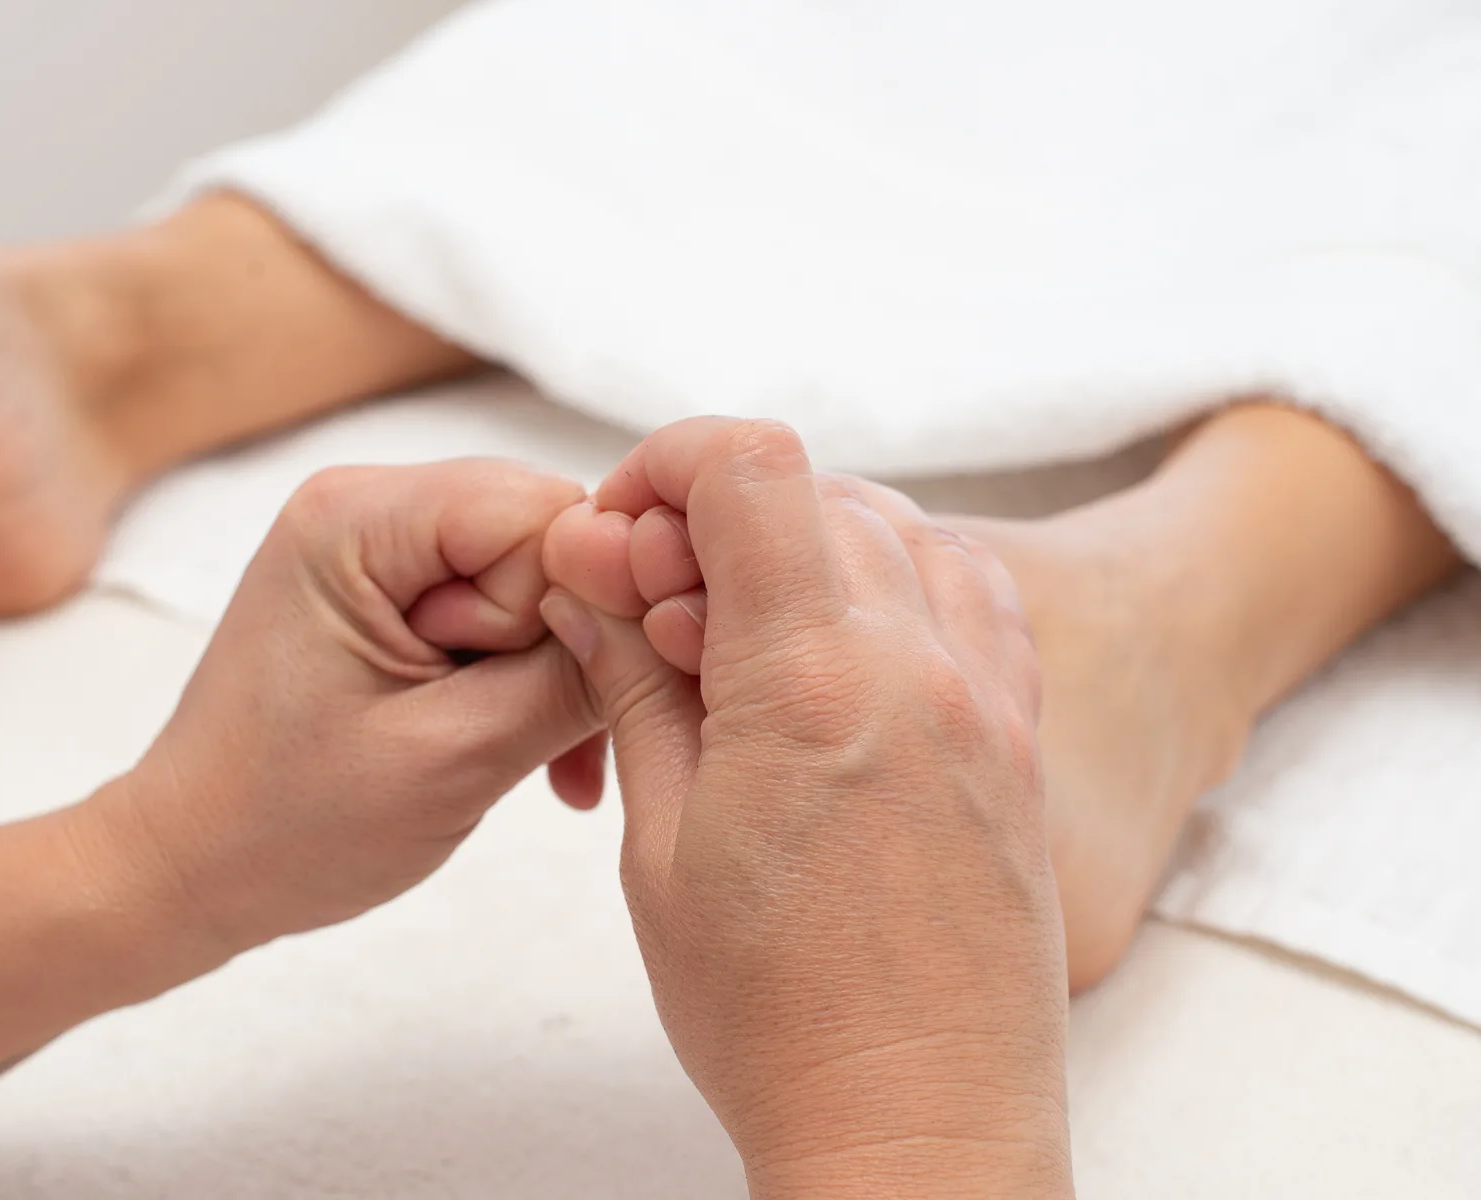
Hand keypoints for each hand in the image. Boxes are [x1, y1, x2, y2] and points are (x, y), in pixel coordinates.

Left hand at [87, 461, 604, 953]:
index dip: (576, 605)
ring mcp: (373, 546)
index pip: (543, 510)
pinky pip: (496, 607)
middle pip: (543, 535)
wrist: (191, 870)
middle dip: (566, 643)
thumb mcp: (455, 759)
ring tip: (537, 763)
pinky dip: (521, 679)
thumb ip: (568, 677)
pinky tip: (524, 752)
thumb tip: (662, 618)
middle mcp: (362, 504)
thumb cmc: (290, 827)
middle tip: (543, 747)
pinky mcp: (385, 590)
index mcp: (354, 519)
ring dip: (552, 674)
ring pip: (533, 577)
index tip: (548, 702)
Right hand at [541, 419, 1072, 1198]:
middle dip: (716, 520)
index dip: (663, 468)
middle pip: (816, 492)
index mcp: (815, 679)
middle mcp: (921, 664)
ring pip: (901, 529)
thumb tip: (591, 585)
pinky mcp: (1017, 742)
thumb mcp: (659, 845)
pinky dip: (899, 584)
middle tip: (658, 618)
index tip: (617, 536)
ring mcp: (988, 700)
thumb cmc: (775, 1017)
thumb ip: (632, 686)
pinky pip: (974, 598)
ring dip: (809, 546)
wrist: (917, 1131)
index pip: (749, 468)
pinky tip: (843, 653)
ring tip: (746, 641)